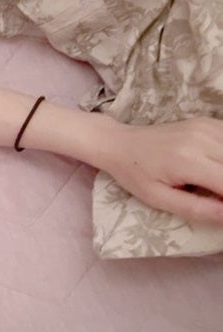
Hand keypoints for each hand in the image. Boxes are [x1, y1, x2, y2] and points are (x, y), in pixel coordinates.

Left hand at [101, 117, 222, 224]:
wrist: (119, 142)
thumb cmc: (135, 174)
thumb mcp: (159, 198)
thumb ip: (197, 209)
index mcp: (188, 160)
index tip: (220, 206)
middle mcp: (201, 139)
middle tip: (214, 196)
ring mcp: (205, 127)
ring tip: (212, 184)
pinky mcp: (207, 122)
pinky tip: (215, 167)